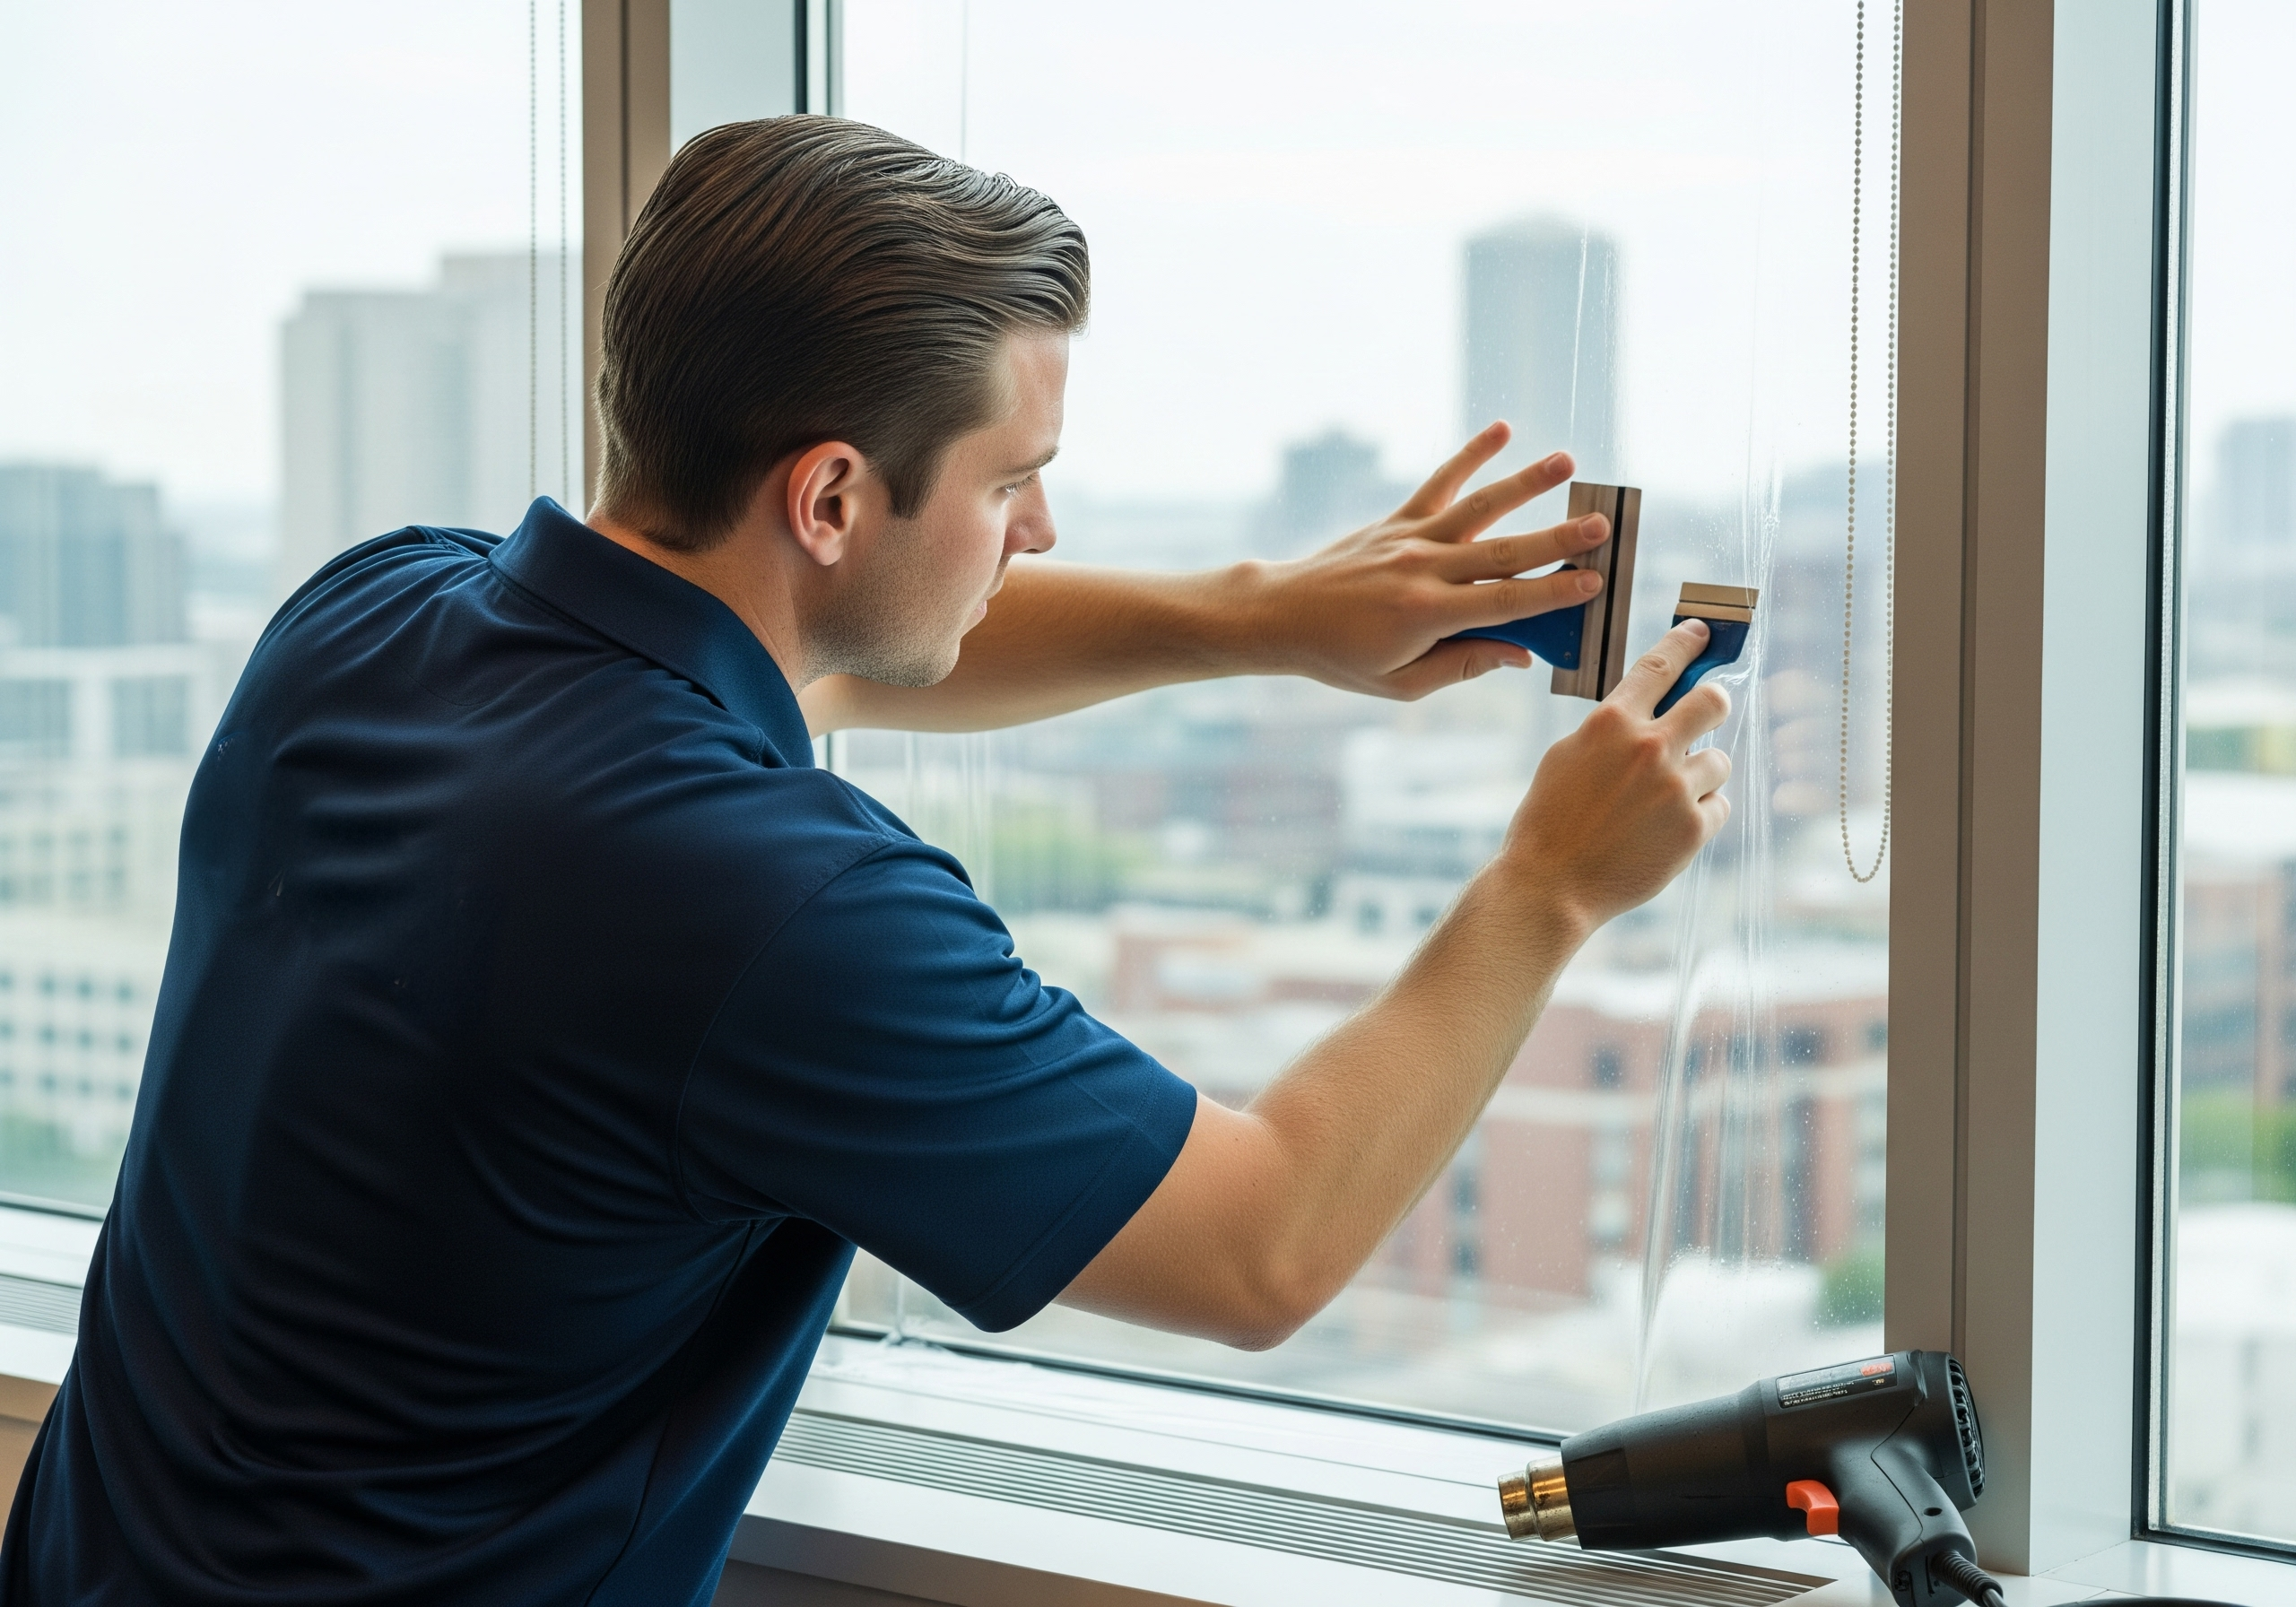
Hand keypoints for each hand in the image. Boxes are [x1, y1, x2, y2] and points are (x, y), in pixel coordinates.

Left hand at [1242, 422, 1613, 698]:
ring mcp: (1410, 538)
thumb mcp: (1402, 683)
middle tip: (1601, 526)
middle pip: (1502, 552)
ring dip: (1524, 483)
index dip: (1552, 593)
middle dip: (1555, 539)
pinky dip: (1470, 455)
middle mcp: (1422, 570)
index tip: (1593, 582)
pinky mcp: (1397, 520)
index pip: (1504, 603)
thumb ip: (1464, 665)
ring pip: (1478, 507)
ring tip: (1566, 463)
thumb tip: (1521, 653)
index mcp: (1426, 616)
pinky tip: (1502, 429)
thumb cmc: (1343, 658)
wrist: (1283, 616)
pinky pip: (1439, 483)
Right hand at [1499, 620, 1733, 930]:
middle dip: (1714, 705)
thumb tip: (1646, 715)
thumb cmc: (1549, 822)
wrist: (1551, 886)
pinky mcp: (1693, 828)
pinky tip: (1665, 831)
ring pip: (1718, 761)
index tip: (1701, 633)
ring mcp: (1675, 788)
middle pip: (1712, 701)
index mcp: (1611, 723)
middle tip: (1707, 717)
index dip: (1686, 643)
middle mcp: (1648, 748)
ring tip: (1665, 801)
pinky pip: (1718, 806)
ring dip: (1700, 775)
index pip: (1660, 666)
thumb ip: (1609, 730)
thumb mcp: (1566, 756)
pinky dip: (1699, 816)